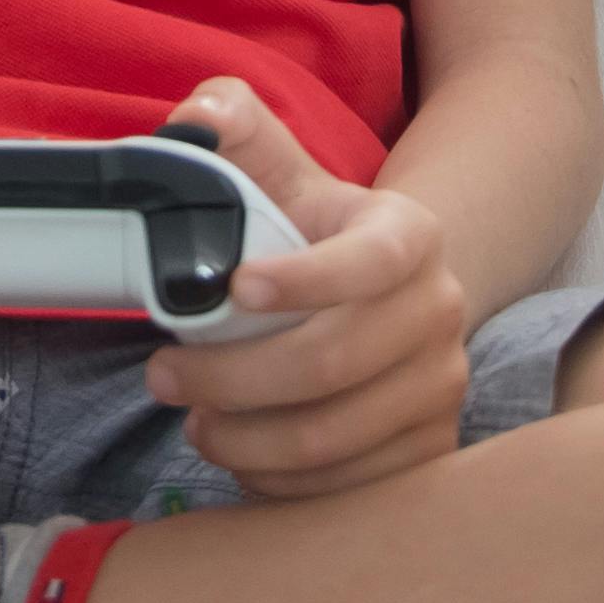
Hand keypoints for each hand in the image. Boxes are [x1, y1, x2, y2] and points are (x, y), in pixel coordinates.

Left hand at [143, 81, 474, 501]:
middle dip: (230, 377)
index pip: (369, 260)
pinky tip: (241, 455)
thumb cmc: (316, 237)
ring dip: (244, 439)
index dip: (304, 279)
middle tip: (162, 376)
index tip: (232, 289)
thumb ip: (238, 132)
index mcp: (410, 236)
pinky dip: (279, 483)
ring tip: (195, 422)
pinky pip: (346, 486)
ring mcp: (441, 387)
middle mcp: (441, 312)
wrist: (393, 298)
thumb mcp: (283, 175)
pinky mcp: (430, 449)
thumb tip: (200, 117)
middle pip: (332, 363)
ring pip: (331, 436)